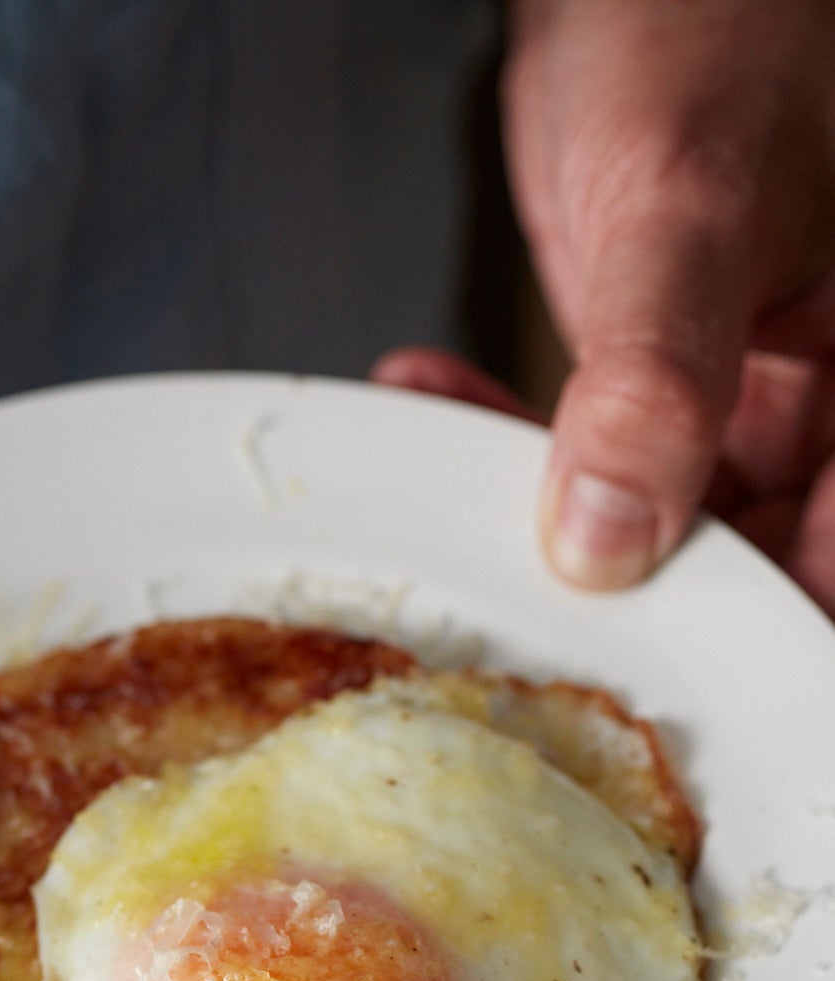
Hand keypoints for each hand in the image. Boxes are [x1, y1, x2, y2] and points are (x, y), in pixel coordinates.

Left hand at [381, 0, 834, 615]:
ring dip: (542, 506)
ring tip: (446, 479)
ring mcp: (752, 396)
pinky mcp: (671, 381)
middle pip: (750, 560)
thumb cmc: (716, 20)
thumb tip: (610, 541)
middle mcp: (831, 402)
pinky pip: (598, 451)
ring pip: (659, 519)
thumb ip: (657, 375)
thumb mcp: (691, 200)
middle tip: (515, 592)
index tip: (643, 665)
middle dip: (624, 582)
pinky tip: (437, 399)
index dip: (759, 632)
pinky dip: (513, 437)